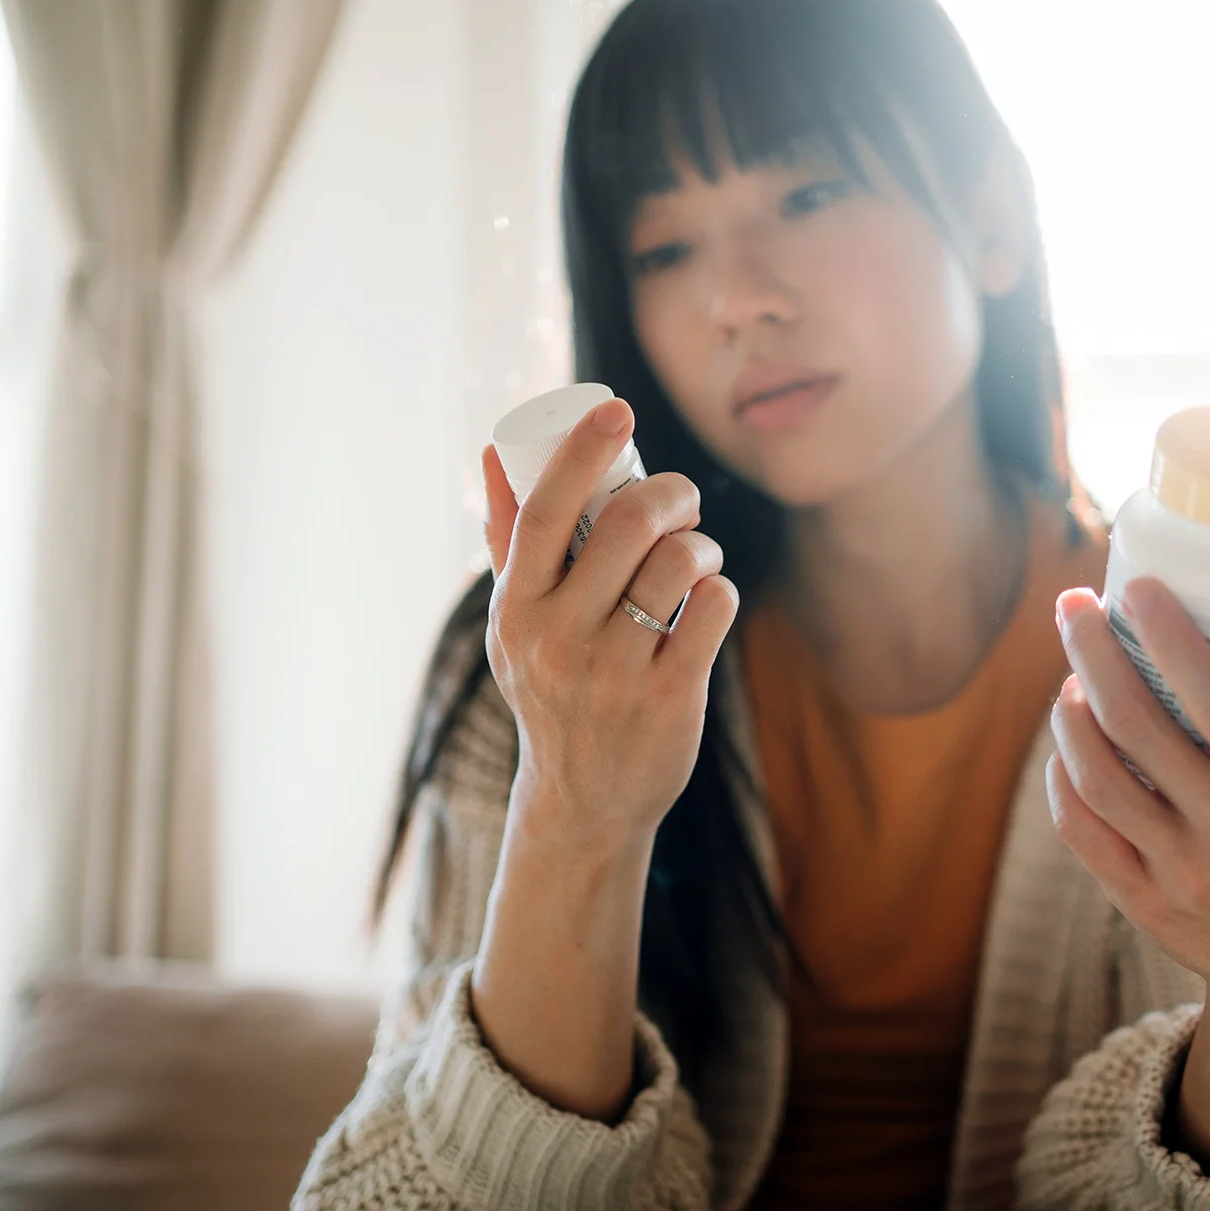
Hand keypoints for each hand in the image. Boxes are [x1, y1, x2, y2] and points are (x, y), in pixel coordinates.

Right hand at [480, 397, 739, 850]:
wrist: (585, 799)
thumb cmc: (552, 688)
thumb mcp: (515, 623)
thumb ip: (507, 540)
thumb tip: (489, 450)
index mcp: (516, 608)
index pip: (546, 511)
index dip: (583, 451)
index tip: (618, 411)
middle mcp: (559, 637)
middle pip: (628, 524)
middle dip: (671, 493)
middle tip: (682, 499)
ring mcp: (615, 670)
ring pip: (678, 562)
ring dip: (701, 543)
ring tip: (696, 554)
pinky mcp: (670, 696)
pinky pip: (714, 607)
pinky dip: (720, 588)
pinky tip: (708, 598)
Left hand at [1047, 566, 1209, 1170]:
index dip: (1169, 638)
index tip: (1135, 586)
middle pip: (1139, 727)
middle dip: (1094, 653)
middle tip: (1074, 606)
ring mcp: (1181, 872)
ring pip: (1099, 778)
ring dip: (1071, 716)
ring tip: (1071, 677)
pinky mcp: (1142, 903)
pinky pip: (1082, 829)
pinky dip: (1064, 776)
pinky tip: (1068, 741)